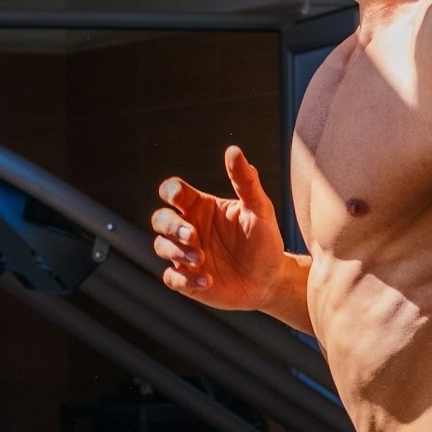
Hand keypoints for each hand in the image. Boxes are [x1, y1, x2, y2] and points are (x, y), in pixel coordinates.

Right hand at [151, 146, 286, 310]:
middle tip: (193, 236)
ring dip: (176, 252)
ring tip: (202, 259)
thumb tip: (234, 151)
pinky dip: (184, 279)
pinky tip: (207, 280)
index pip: (173, 192)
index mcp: (201, 207)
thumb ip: (246, 181)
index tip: (178, 198)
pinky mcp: (188, 280)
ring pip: (160, 246)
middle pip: (160, 219)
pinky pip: (171, 278)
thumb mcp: (260, 209)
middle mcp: (189, 228)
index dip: (170, 192)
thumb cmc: (264, 240)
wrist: (272, 278)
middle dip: (171, 226)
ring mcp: (186, 255)